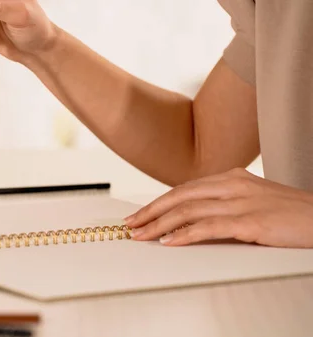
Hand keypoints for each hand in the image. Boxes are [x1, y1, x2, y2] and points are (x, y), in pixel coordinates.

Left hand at [124, 168, 312, 247]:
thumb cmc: (292, 215)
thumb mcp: (253, 202)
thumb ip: (224, 205)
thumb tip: (190, 221)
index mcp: (232, 178)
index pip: (184, 189)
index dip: (158, 202)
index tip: (139, 215)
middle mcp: (233, 185)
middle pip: (179, 196)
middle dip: (150, 211)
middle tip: (129, 225)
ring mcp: (242, 202)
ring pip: (188, 210)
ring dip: (159, 224)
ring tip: (140, 235)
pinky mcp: (252, 222)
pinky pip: (209, 227)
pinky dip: (184, 234)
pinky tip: (169, 242)